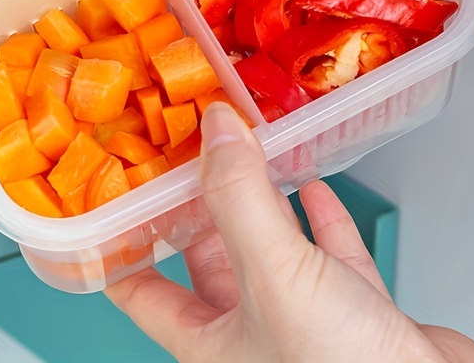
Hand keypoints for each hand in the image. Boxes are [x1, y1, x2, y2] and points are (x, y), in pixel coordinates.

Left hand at [105, 103, 473, 362]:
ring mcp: (306, 321)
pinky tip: (311, 188)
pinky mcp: (356, 313)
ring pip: (269, 250)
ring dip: (260, 203)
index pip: (141, 288)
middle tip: (189, 156)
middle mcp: (251, 333)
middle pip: (207, 257)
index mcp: (209, 342)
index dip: (124, 241)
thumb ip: (239, 198)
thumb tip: (214, 130)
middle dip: (199, 206)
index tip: (117, 193)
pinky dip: (319, 217)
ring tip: (248, 158)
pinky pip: (328, 254)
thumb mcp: (274, 274)